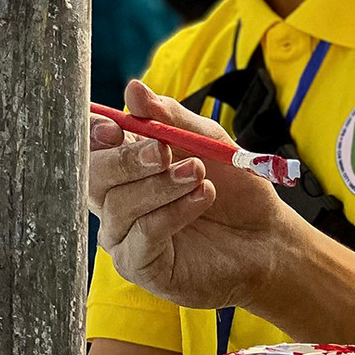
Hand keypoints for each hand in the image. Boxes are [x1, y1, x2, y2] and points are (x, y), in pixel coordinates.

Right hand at [91, 79, 299, 310]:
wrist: (264, 234)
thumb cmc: (233, 187)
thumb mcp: (206, 141)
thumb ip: (169, 118)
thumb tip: (133, 88)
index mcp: (125, 166)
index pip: (91, 147)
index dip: (95, 135)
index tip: (118, 128)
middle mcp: (115, 200)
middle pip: (94, 177)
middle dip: (126, 161)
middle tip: (162, 151)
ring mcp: (124, 235)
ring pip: (120, 206)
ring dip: (160, 186)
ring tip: (197, 174)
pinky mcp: (140, 265)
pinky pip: (142, 236)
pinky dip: (173, 212)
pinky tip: (201, 197)